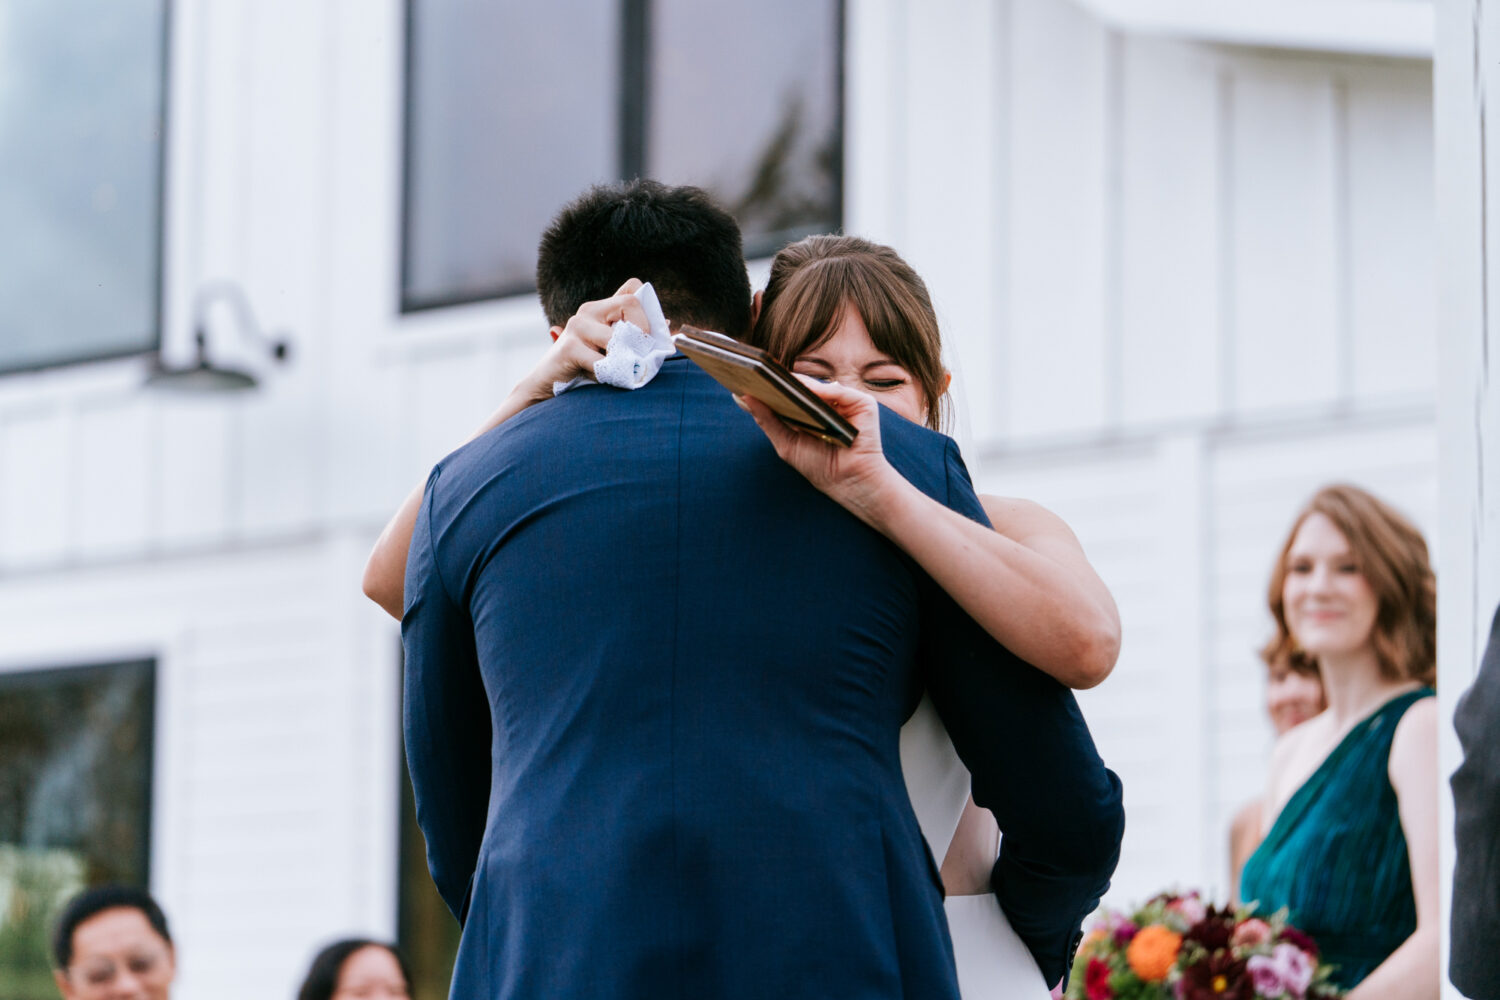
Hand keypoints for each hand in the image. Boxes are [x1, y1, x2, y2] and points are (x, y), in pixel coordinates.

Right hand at [515, 278, 650, 402]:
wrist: (547, 384)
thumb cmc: (584, 367)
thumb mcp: (611, 349)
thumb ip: (632, 336)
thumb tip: (668, 325)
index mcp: (601, 308)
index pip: (633, 288)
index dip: (647, 309)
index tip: (646, 335)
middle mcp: (589, 311)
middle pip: (630, 303)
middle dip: (642, 333)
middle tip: (637, 355)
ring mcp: (577, 326)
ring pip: (617, 339)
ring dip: (622, 362)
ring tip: (612, 371)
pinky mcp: (568, 347)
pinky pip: (602, 362)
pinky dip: (606, 375)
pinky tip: (597, 377)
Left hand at [739, 375, 903, 520]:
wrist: (850, 483)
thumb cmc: (820, 466)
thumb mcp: (786, 443)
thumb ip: (767, 420)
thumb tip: (742, 397)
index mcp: (809, 410)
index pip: (787, 391)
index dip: (768, 384)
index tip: (744, 376)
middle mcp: (827, 402)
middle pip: (801, 384)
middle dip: (779, 379)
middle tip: (755, 371)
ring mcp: (845, 402)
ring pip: (818, 385)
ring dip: (797, 381)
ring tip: (775, 378)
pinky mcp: (862, 404)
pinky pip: (839, 392)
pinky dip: (824, 390)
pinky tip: (807, 391)